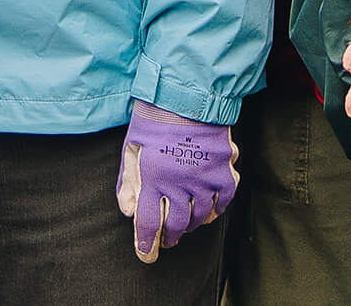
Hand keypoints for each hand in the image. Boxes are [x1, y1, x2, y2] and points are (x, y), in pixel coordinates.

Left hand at [115, 104, 236, 262]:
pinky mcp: (223, 171)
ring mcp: (203, 179)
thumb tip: (128, 211)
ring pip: (200, 217)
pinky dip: (215, 210)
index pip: (149, 223)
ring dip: (191, 225)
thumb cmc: (153, 119)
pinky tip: (208, 211)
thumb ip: (128, 183)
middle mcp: (179, 184)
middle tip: (167, 240)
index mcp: (153, 179)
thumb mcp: (131, 149)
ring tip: (185, 226)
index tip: (146, 255)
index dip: (146, 245)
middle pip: (176, 225)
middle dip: (170, 237)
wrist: (186, 95)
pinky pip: (222, 202)